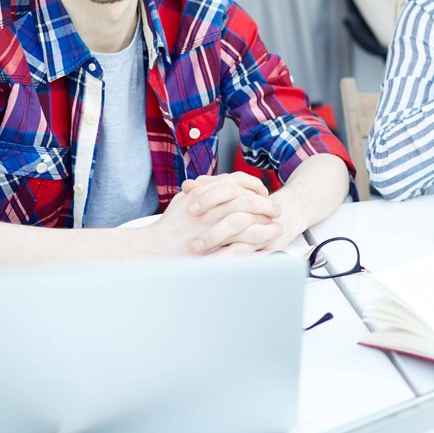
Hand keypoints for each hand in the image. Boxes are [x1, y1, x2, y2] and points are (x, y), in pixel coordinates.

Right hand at [150, 172, 284, 255]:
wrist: (155, 248)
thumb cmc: (169, 224)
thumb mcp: (185, 199)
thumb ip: (205, 187)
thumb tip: (221, 181)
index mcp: (207, 194)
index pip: (239, 183)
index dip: (256, 187)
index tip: (265, 193)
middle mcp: (213, 211)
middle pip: (250, 203)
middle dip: (267, 206)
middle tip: (278, 210)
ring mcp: (215, 231)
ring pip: (250, 225)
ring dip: (267, 227)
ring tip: (278, 229)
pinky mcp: (215, 251)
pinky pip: (243, 248)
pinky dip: (257, 247)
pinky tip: (266, 247)